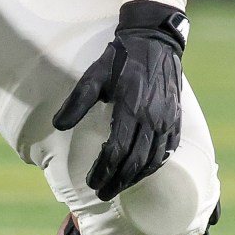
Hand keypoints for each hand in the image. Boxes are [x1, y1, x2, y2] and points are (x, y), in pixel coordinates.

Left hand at [52, 1, 187, 199]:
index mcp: (131, 109)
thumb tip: (57, 125)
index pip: (116, 151)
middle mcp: (152, 119)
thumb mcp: (95, 75)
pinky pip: (167, 150)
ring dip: (135, 178)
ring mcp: (167, 120)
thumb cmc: (120, 58)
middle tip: (102, 193)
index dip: (103, 170)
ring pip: (153, 160)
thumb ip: (77, 102)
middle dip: (117, 181)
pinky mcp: (176, 119)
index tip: (91, 182)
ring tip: (119, 187)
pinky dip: (155, 165)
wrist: (155, 40)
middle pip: (134, 162)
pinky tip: (144, 171)